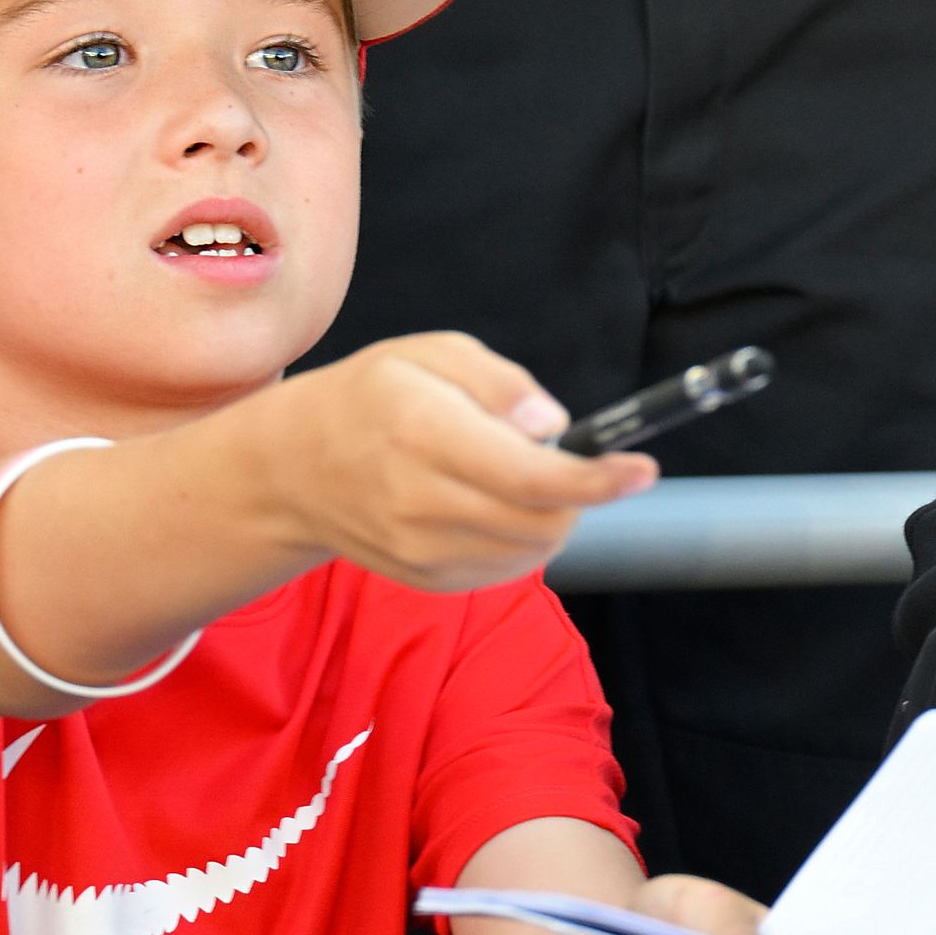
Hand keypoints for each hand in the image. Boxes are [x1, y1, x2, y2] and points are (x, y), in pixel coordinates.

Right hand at [256, 333, 655, 591]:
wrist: (293, 469)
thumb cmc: (373, 397)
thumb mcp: (431, 354)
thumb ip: (500, 381)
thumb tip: (552, 426)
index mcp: (423, 433)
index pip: (528, 476)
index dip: (596, 480)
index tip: (642, 470)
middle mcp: (419, 501)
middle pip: (541, 521)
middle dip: (579, 493)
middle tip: (560, 459)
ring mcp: (420, 550)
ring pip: (532, 549)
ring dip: (552, 515)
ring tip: (510, 474)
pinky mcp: (426, 580)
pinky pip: (507, 568)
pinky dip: (523, 538)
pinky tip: (492, 505)